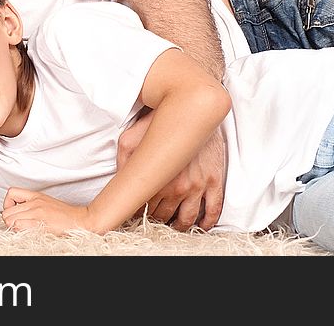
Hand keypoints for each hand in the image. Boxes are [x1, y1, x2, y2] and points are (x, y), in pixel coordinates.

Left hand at [2, 187, 93, 234]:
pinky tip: (27, 232)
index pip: (11, 193)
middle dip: (9, 219)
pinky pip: (19, 226)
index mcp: (36, 195)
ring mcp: (37, 212)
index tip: (14, 211)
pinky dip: (19, 231)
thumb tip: (17, 211)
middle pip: (7, 211)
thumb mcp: (46, 202)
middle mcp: (35, 202)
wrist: (81, 220)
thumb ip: (32, 204)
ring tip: (23, 228)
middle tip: (18, 223)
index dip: (8, 204)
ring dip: (13, 226)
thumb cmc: (66, 215)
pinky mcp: (40, 223)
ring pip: (10, 219)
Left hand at [117, 110, 225, 230]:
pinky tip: (200, 224)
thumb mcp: (129, 138)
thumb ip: (123, 162)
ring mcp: (199, 185)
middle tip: (153, 217)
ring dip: (180, 226)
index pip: (145, 208)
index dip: (139, 213)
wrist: (191, 107)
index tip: (136, 213)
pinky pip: (214, 209)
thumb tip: (119, 180)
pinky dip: (207, 221)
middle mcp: (179, 187)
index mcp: (158, 179)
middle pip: (165, 215)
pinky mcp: (214, 180)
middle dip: (157, 219)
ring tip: (173, 224)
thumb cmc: (158, 120)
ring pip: (189, 218)